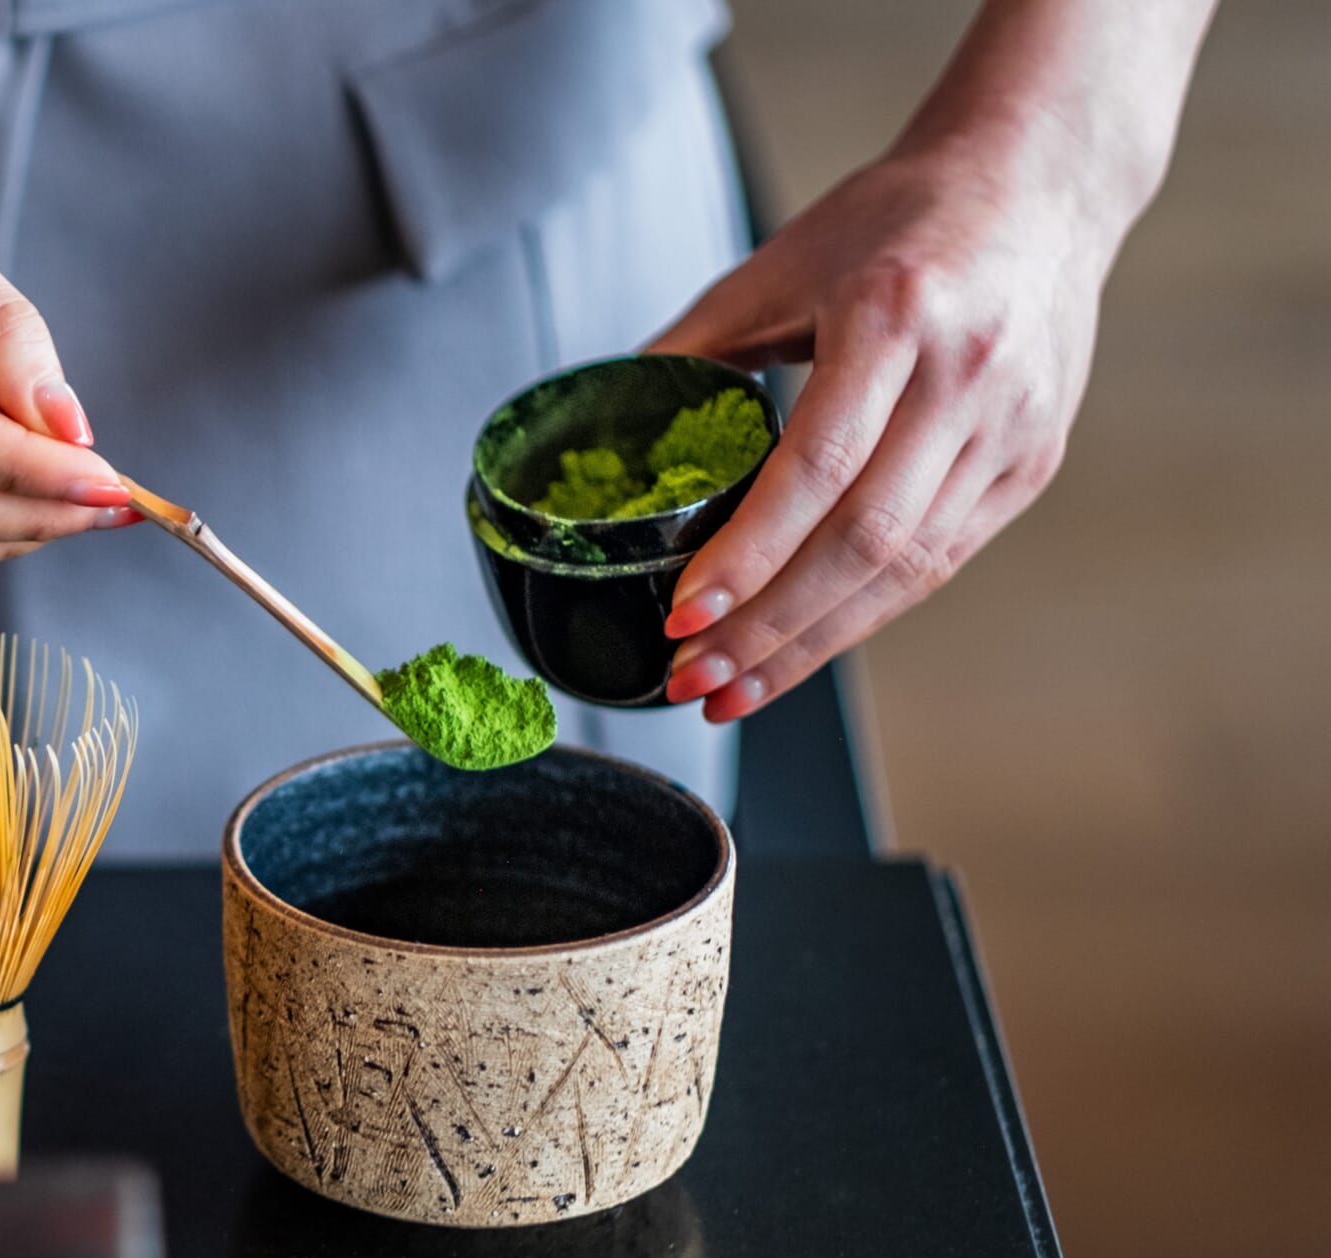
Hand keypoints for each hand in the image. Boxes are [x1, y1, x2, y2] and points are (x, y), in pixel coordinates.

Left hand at [648, 129, 1119, 720]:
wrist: (1039, 183)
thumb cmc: (896, 220)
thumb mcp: (779, 266)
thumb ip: (692, 351)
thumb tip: (604, 433)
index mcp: (897, 315)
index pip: (818, 465)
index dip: (748, 554)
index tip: (684, 615)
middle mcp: (969, 377)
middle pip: (867, 538)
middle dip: (770, 627)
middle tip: (693, 680)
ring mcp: (1014, 427)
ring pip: (909, 567)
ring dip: (813, 642)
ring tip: (732, 689)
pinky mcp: (1034, 462)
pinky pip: (942, 559)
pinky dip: (864, 612)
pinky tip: (802, 645)